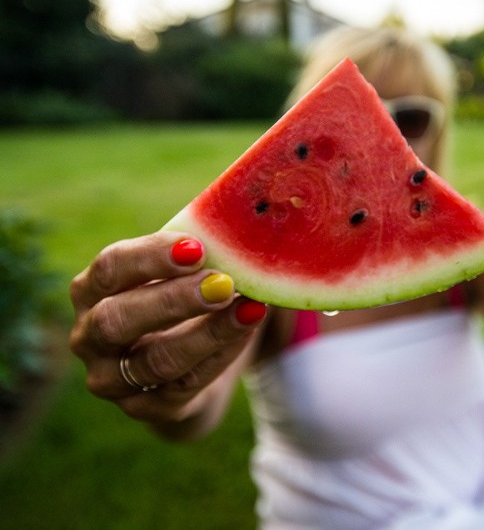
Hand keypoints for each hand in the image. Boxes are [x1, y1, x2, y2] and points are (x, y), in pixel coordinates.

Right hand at [69, 232, 266, 425]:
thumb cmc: (184, 300)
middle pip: (118, 320)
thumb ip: (201, 248)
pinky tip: (247, 330)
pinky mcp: (147, 408)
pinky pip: (184, 386)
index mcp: (91, 291)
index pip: (109, 269)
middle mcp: (90, 337)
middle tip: (223, 284)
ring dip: (207, 333)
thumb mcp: (184, 272)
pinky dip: (220, 355)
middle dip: (173, 300)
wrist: (188, 366)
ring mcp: (113, 379)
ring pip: (155, 361)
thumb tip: (246, 219)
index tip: (196, 247)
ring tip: (249, 309)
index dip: (150, 258)